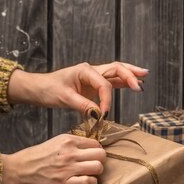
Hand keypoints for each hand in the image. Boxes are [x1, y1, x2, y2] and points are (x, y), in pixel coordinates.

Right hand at [0, 134, 105, 183]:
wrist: (18, 171)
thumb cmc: (34, 158)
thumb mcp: (54, 143)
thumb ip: (71, 144)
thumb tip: (87, 148)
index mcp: (67, 140)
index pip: (95, 143)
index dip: (96, 151)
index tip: (92, 156)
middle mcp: (70, 153)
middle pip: (101, 154)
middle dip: (100, 161)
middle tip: (93, 166)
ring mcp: (68, 168)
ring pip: (98, 168)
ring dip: (96, 173)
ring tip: (89, 174)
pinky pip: (90, 182)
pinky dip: (91, 183)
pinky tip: (84, 183)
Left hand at [8, 62, 147, 114]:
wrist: (39, 88)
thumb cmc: (49, 90)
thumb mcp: (64, 98)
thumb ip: (83, 105)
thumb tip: (98, 114)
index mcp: (85, 71)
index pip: (104, 84)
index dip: (107, 100)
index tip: (104, 113)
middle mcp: (91, 71)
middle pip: (116, 69)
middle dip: (129, 76)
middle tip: (140, 85)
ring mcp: (93, 77)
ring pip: (116, 72)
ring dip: (130, 75)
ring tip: (144, 77)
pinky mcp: (93, 85)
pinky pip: (111, 82)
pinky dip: (122, 82)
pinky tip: (133, 84)